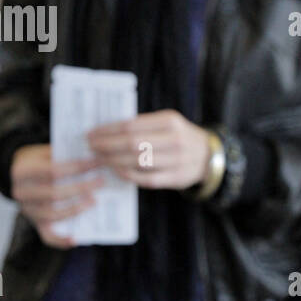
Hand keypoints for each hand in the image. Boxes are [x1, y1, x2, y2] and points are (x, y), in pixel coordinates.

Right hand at [10, 143, 103, 248]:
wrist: (18, 172)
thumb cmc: (38, 160)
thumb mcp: (45, 151)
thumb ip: (64, 156)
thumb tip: (93, 160)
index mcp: (22, 171)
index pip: (53, 171)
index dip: (77, 168)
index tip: (97, 163)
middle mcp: (21, 192)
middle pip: (54, 194)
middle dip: (81, 188)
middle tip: (101, 182)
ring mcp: (27, 210)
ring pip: (52, 215)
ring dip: (76, 209)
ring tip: (94, 201)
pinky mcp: (34, 223)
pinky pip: (47, 236)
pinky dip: (61, 240)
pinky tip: (76, 239)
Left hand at [87, 110, 209, 189]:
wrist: (209, 155)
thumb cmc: (180, 135)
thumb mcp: (167, 122)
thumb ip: (143, 124)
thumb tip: (108, 130)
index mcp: (170, 121)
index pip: (131, 125)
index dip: (108, 130)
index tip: (92, 133)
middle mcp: (175, 140)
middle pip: (132, 143)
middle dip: (106, 145)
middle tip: (91, 146)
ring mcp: (177, 160)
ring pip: (137, 161)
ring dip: (113, 160)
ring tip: (99, 158)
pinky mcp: (176, 178)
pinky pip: (146, 178)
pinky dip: (128, 174)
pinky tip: (116, 170)